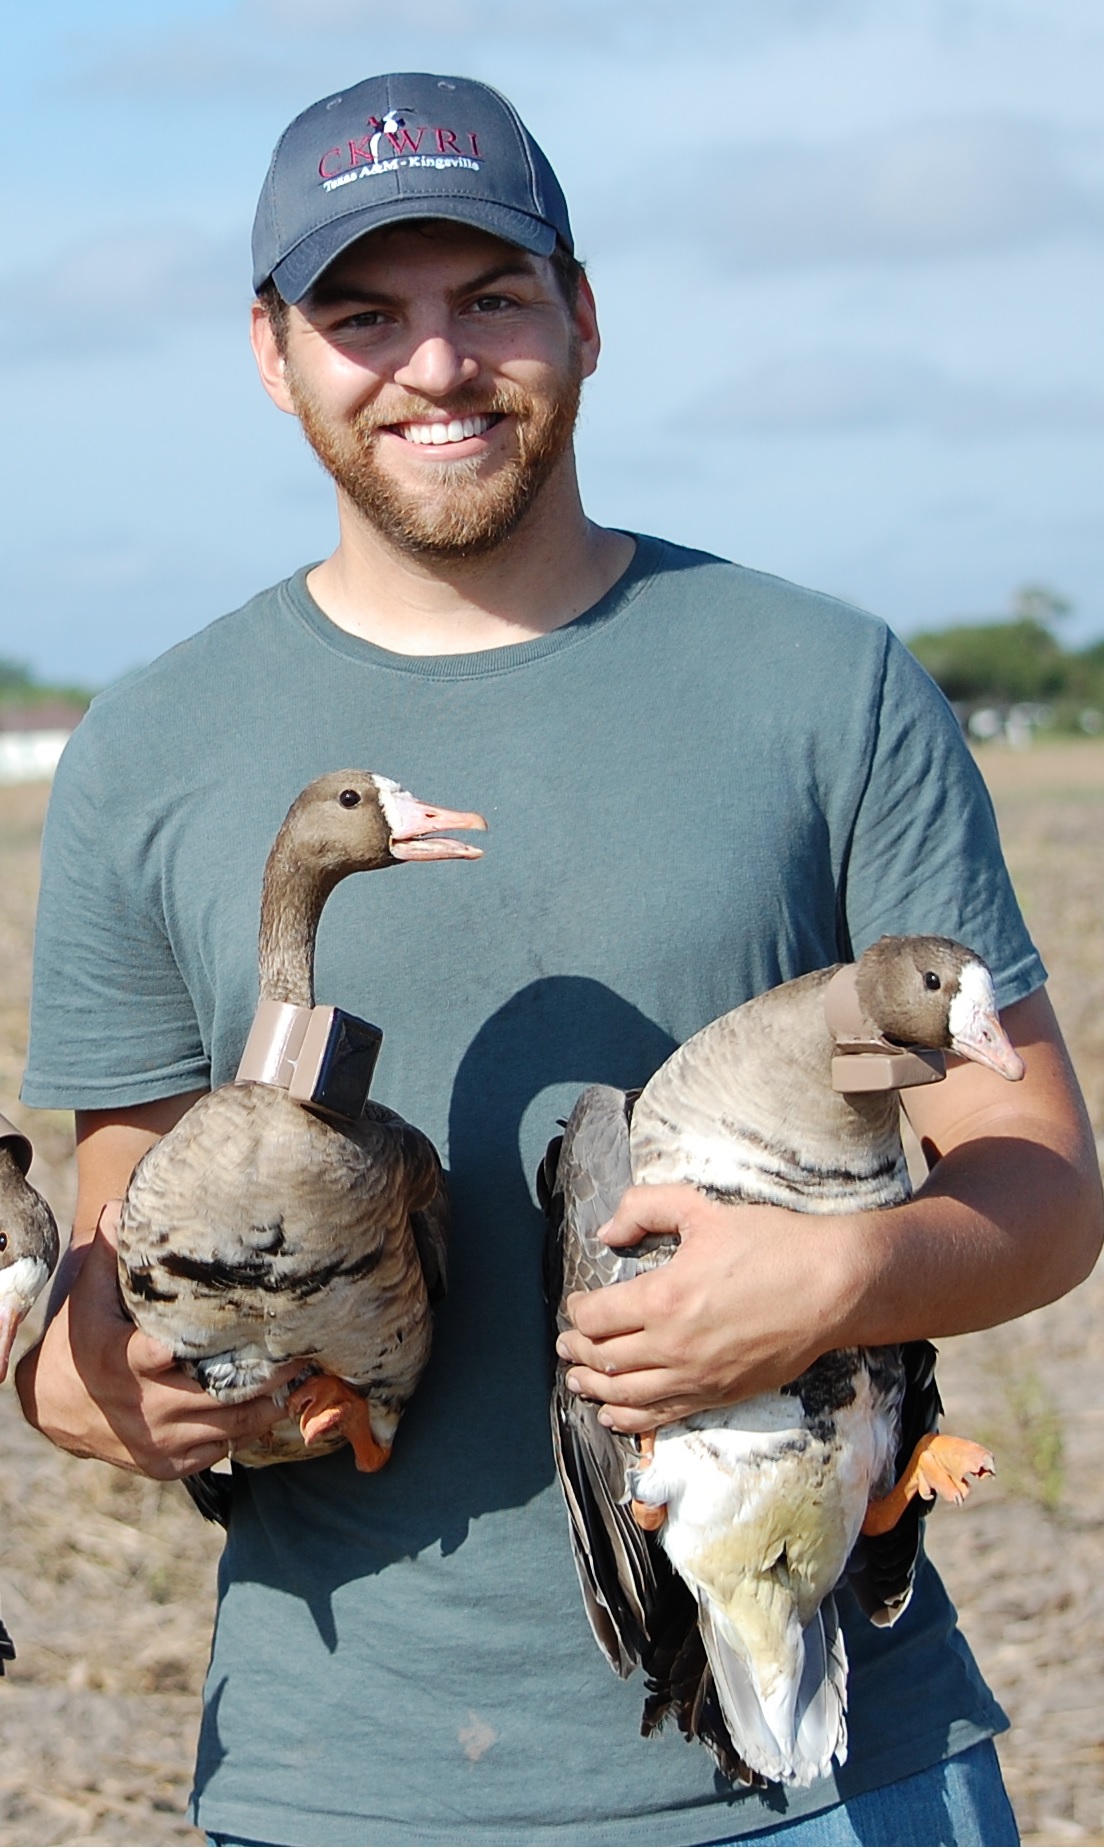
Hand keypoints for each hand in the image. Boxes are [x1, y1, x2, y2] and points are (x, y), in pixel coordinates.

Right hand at [16, 1203, 293, 1477]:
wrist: (58, 1410)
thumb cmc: (80, 1342)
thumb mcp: (86, 1299)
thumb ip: (106, 1255)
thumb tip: (118, 1205)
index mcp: (120, 1362)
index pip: (150, 1358)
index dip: (182, 1351)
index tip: (226, 1336)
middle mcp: (143, 1408)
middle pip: (217, 1397)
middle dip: (265, 1377)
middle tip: (303, 1351)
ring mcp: (159, 1442)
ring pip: (230, 1428)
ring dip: (267, 1405)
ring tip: (303, 1377)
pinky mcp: (169, 1466)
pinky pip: (222, 1449)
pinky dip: (247, 1430)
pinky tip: (273, 1404)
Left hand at [555, 1183, 852, 1432]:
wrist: (832, 1286)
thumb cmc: (771, 1244)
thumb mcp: (703, 1209)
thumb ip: (646, 1209)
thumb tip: (607, 1232)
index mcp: (663, 1297)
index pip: (596, 1317)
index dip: (577, 1312)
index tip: (578, 1305)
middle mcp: (673, 1346)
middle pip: (603, 1359)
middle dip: (577, 1352)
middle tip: (566, 1346)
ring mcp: (696, 1377)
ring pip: (625, 1394)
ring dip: (594, 1388)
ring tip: (578, 1381)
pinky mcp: (719, 1395)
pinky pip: (661, 1416)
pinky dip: (628, 1418)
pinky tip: (612, 1414)